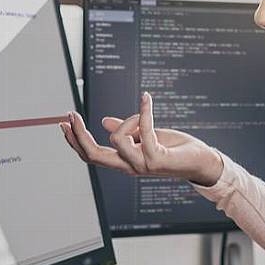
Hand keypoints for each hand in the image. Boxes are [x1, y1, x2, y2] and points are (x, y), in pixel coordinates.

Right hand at [60, 92, 223, 185]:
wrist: (200, 161)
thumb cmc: (174, 148)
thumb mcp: (145, 135)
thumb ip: (125, 130)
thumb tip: (104, 122)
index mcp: (124, 161)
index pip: (91, 155)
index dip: (75, 141)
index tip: (64, 122)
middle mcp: (129, 166)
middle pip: (94, 155)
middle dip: (79, 134)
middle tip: (71, 113)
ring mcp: (142, 165)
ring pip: (117, 139)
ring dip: (128, 118)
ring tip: (143, 110)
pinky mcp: (157, 159)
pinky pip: (144, 130)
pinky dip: (144, 111)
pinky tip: (146, 98)